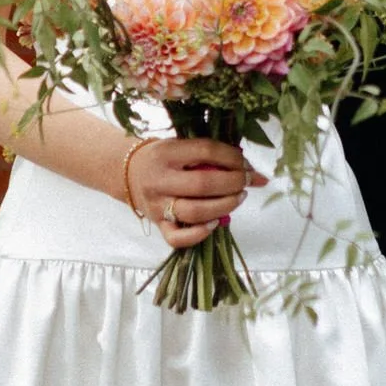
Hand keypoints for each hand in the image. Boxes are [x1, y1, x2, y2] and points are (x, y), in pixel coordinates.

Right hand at [124, 134, 259, 250]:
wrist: (127, 173)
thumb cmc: (164, 158)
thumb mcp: (181, 147)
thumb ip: (214, 156)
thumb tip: (258, 174)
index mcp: (166, 153)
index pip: (205, 151)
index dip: (232, 157)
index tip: (246, 164)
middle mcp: (159, 179)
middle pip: (202, 184)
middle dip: (233, 183)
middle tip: (246, 181)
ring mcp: (157, 205)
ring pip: (194, 212)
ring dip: (224, 206)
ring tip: (238, 198)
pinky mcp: (158, 225)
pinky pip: (177, 238)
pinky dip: (199, 234)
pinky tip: (215, 223)